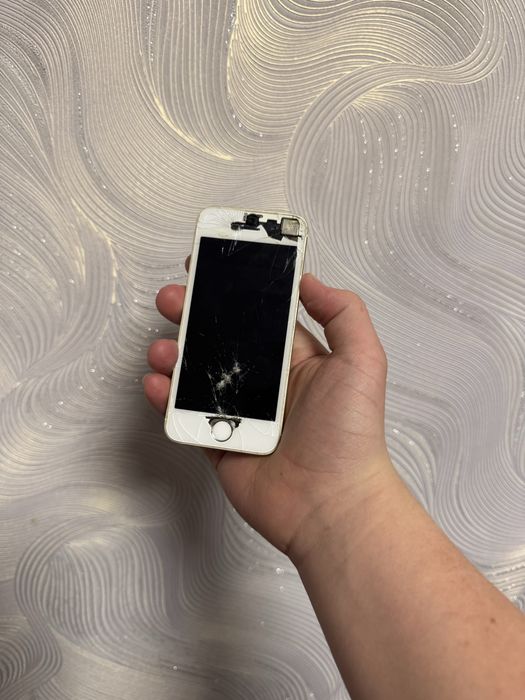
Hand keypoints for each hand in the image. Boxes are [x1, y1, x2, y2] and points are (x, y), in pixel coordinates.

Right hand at [144, 258, 393, 564]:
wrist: (331, 503)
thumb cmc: (350, 433)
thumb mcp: (361, 360)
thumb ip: (341, 312)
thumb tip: (307, 279)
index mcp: (297, 360)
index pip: (259, 316)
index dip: (235, 291)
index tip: (210, 268)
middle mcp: (267, 384)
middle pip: (221, 341)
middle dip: (194, 316)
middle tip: (172, 299)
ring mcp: (241, 414)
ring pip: (197, 376)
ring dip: (174, 355)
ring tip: (163, 347)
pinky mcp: (220, 444)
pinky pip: (186, 417)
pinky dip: (166, 399)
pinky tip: (157, 383)